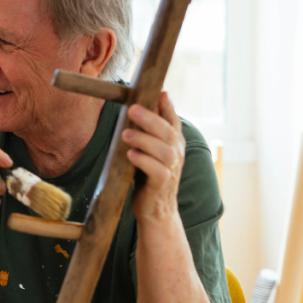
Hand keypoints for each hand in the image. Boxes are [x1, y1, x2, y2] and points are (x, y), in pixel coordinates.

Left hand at [123, 92, 185, 221]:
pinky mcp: (163, 185)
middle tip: (132, 108)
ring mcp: (172, 170)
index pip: (173, 121)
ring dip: (144, 140)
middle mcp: (177, 154)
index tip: (160, 92)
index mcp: (174, 144)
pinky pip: (157, 171)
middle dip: (150, 119)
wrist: (155, 210)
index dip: (168, 107)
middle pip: (167, 132)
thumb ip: (147, 133)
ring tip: (126, 134)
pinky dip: (144, 161)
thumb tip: (138, 106)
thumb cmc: (148, 176)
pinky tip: (131, 155)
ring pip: (164, 151)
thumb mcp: (149, 151)